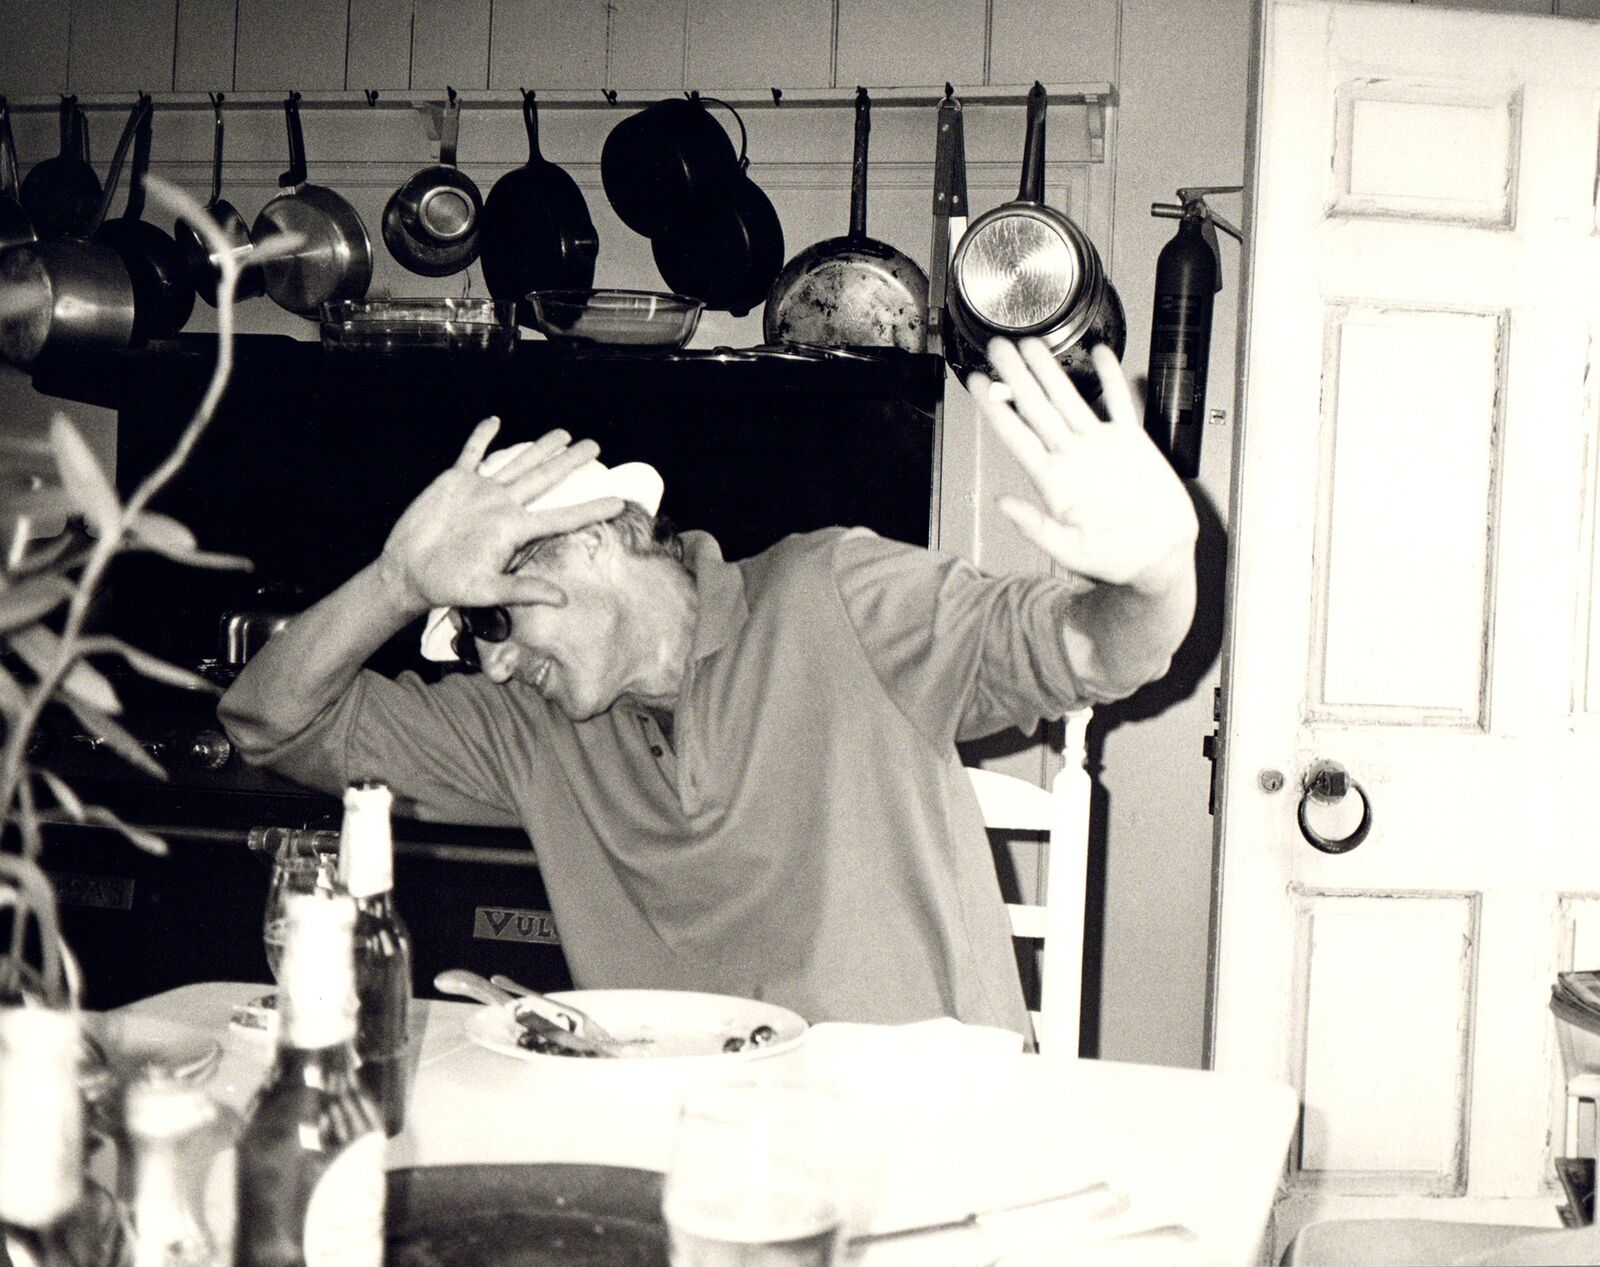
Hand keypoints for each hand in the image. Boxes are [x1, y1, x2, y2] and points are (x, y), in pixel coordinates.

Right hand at [378, 419, 625, 610]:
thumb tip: (563, 599)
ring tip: (563, 434)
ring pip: (517, 463)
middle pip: (545, 479)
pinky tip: (495, 422)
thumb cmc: (448, 584)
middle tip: (595, 446)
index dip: (590, 508)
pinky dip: (481, 437)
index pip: (561, 516)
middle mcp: (504, 507)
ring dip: (539, 447)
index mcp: (515, 530)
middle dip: (570, 461)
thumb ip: (524, 591)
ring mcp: (482, 492)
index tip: (620, 501)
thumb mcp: (487, 591)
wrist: (408, 571)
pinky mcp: (456, 482)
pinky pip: (471, 453)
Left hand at [968, 339, 1197, 592]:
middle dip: (1015, 375)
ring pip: (1069, 398)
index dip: (995, 408)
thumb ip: (1035, 526)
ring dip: (1051, 370)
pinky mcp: (1132, 444)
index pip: (1015, 435)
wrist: (1159, 559)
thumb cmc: (1114, 561)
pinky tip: (1100, 354)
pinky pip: (1118, 403)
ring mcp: (1100, 447)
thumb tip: (1001, 505)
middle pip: (1036, 407)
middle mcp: (1072, 457)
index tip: (977, 383)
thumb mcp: (1069, 551)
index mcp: (1054, 480)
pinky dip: (1110, 378)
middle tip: (998, 346)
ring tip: (1033, 342)